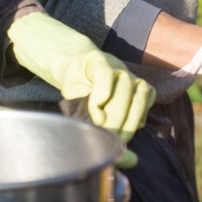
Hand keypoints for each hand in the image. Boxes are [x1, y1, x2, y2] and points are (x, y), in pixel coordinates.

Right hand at [8, 12, 155, 142]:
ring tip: (103, 128)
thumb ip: (114, 123)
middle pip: (138, 97)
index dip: (136, 122)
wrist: (55, 50)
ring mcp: (110, 63)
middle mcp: (124, 71)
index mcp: (129, 82)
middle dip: (127, 123)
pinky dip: (104, 94)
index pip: (146, 99)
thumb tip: (134, 151)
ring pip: (126, 87)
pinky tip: (96, 109)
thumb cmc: (76, 84)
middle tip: (114, 140)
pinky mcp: (93, 58)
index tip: (124, 143)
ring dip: (117, 112)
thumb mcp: (96, 105)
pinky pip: (105, 75)